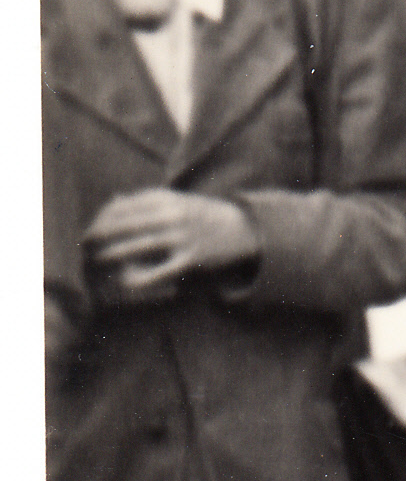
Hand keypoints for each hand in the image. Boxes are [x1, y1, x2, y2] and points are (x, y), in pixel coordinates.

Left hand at [82, 189, 259, 304]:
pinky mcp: (191, 260)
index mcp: (165, 199)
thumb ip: (146, 200)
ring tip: (97, 264)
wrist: (246, 230)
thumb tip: (113, 201)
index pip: (120, 208)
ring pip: (135, 247)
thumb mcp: (177, 200)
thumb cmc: (204, 217)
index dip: (100, 221)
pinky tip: (124, 281)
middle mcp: (171, 216)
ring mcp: (181, 238)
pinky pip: (157, 272)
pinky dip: (138, 277)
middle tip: (85, 249)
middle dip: (98, 239)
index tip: (90, 233)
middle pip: (122, 226)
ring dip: (111, 257)